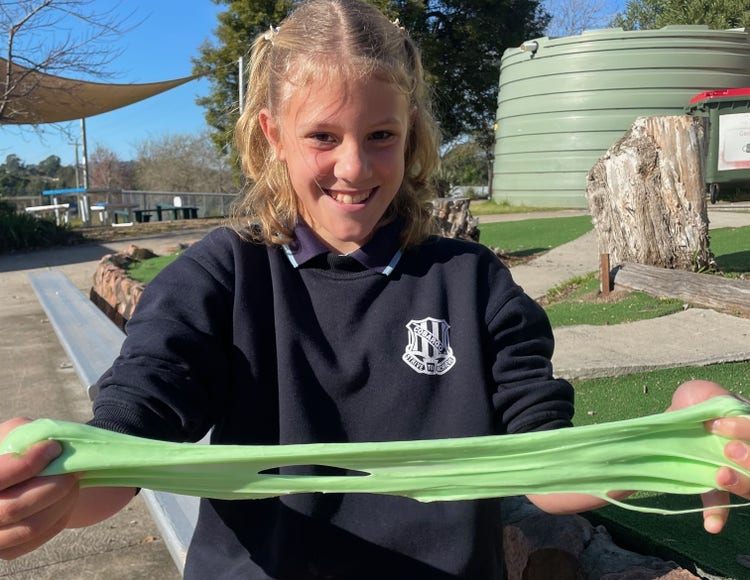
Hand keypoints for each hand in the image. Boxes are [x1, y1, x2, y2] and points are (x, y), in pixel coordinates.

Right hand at [0, 418, 79, 559]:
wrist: (19, 478)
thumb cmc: (17, 450)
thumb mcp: (14, 434)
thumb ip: (25, 436)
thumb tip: (47, 445)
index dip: (28, 463)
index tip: (54, 448)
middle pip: (15, 508)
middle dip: (53, 485)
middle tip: (74, 469)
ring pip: (31, 526)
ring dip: (62, 501)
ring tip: (74, 481)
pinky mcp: (8, 551)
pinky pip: (41, 536)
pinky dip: (61, 515)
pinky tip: (67, 497)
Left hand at [670, 380, 749, 533]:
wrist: (678, 410)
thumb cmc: (699, 400)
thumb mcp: (709, 395)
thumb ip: (714, 403)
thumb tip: (711, 413)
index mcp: (749, 428)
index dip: (745, 431)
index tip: (717, 423)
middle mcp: (747, 453)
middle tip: (728, 451)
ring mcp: (736, 469)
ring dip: (740, 483)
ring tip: (720, 476)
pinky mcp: (716, 482)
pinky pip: (720, 500)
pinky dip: (718, 512)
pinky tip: (712, 525)